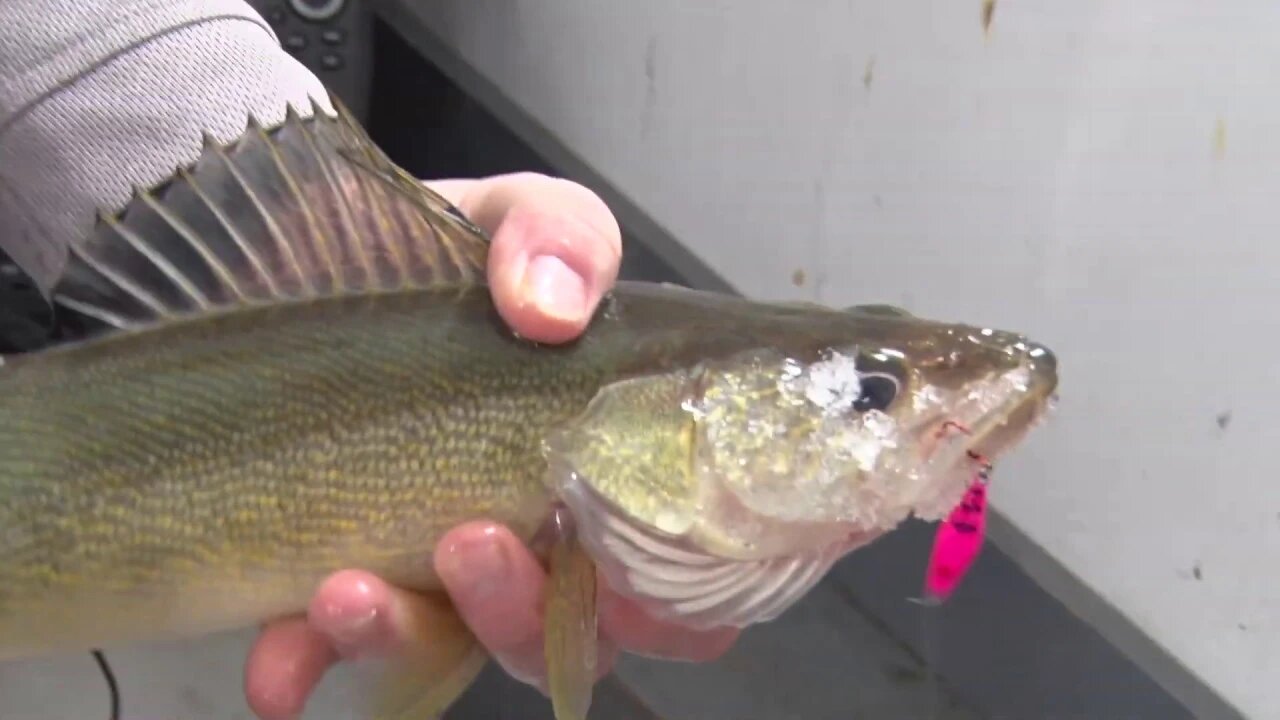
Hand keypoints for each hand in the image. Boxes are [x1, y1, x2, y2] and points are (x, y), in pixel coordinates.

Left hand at [243, 173, 738, 718]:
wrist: (292, 246)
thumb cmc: (427, 247)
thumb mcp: (509, 217)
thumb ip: (561, 237)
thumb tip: (552, 306)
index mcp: (596, 464)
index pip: (669, 573)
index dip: (672, 607)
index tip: (630, 584)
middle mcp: (525, 530)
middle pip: (560, 631)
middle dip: (521, 611)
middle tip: (473, 539)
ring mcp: (427, 560)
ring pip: (445, 646)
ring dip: (404, 636)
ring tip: (348, 589)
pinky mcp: (328, 569)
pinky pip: (323, 650)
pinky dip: (303, 664)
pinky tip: (275, 670)